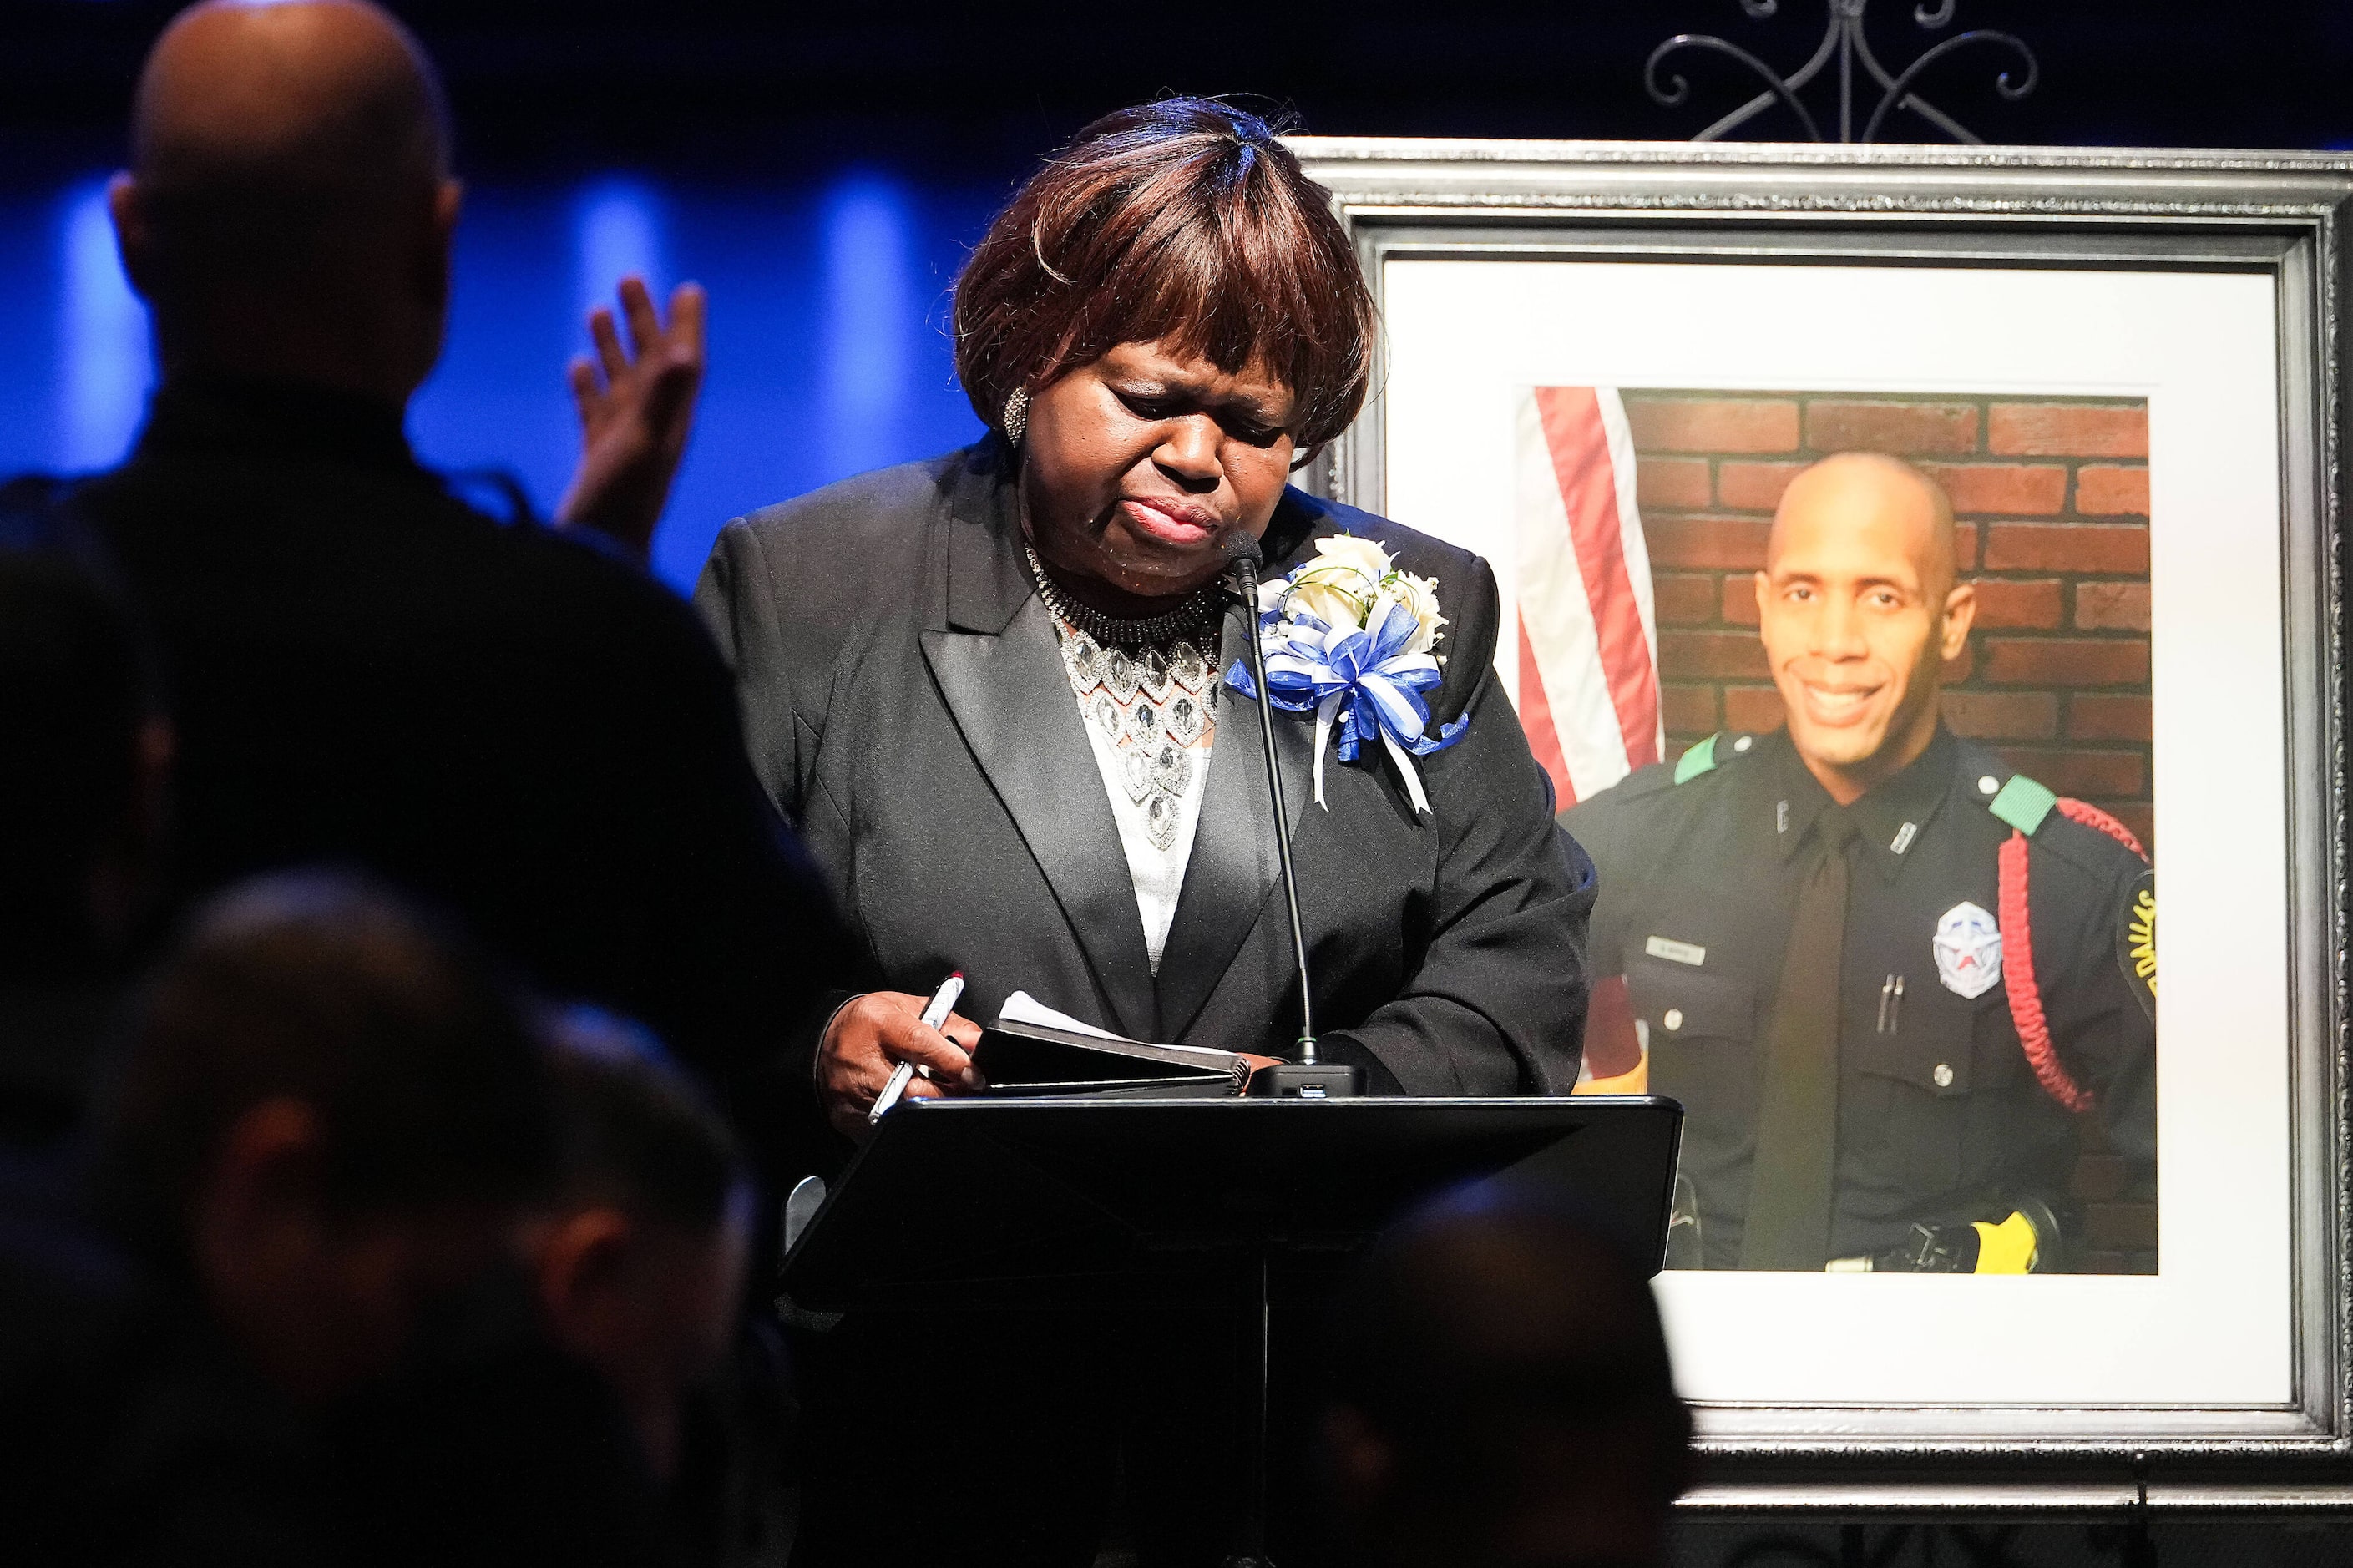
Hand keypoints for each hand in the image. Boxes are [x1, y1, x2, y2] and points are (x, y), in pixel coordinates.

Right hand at [555, 276, 706, 557]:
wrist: (598, 558)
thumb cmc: (621, 503)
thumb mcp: (642, 444)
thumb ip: (663, 397)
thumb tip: (684, 353)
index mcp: (671, 420)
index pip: (683, 361)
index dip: (686, 324)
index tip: (688, 288)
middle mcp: (653, 428)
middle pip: (652, 364)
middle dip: (643, 322)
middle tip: (630, 279)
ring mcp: (624, 444)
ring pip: (621, 384)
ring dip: (613, 348)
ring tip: (598, 311)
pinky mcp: (598, 460)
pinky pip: (595, 412)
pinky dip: (588, 386)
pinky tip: (576, 367)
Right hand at [819, 992, 982, 1141]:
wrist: (822, 1042)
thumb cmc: (868, 1024)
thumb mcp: (907, 1008)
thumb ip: (947, 1023)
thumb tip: (979, 1043)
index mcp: (880, 1025)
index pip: (920, 1044)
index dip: (952, 1062)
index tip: (975, 1075)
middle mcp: (863, 1061)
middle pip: (914, 1089)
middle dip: (947, 1093)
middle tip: (965, 1091)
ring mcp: (854, 1095)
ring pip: (904, 1114)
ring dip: (928, 1109)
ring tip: (938, 1097)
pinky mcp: (849, 1119)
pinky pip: (887, 1128)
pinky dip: (905, 1121)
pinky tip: (908, 1107)